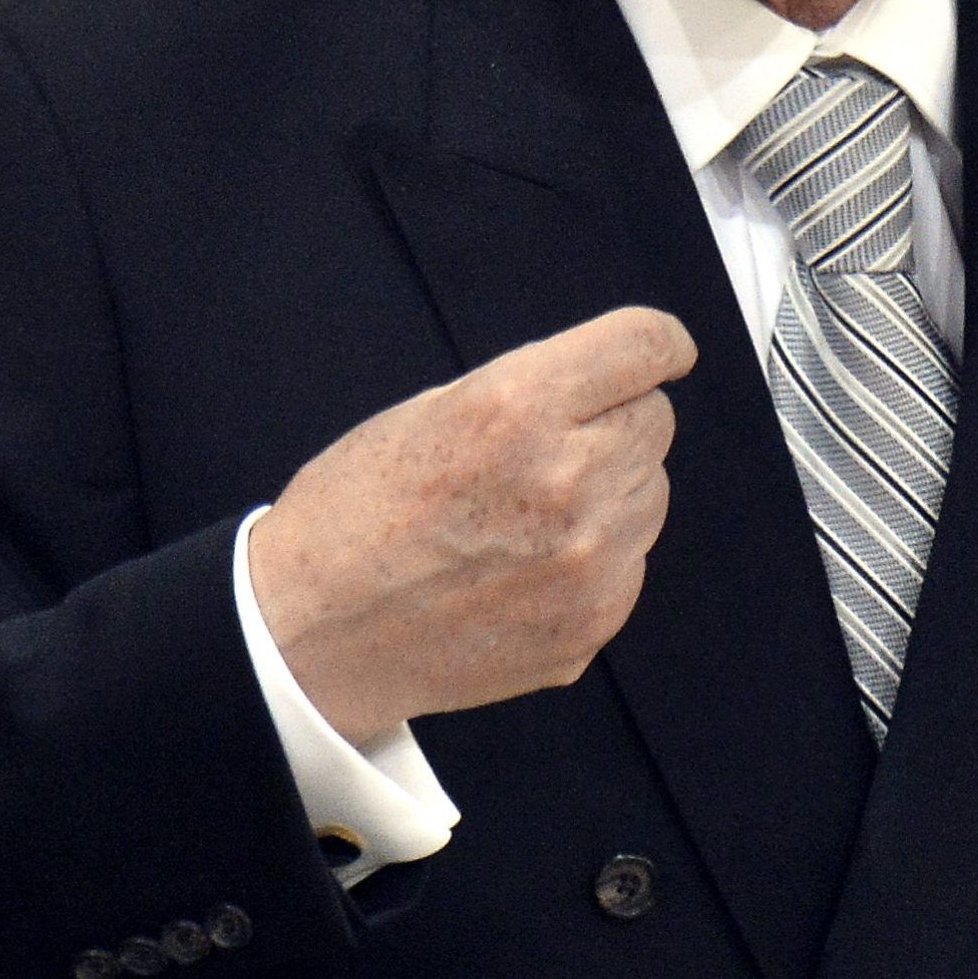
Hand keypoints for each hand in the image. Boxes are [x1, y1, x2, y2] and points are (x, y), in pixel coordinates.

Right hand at [248, 306, 695, 740]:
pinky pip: (630, 562)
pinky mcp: (592, 622)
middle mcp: (569, 480)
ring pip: (650, 492)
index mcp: (519, 408)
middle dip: (612, 423)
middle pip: (653, 420)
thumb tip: (621, 386)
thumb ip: (535, 391)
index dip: (659, 344)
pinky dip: (596, 558)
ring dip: (611, 490)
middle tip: (546, 450)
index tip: (664, 351)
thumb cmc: (357, 512)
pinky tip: (523, 568)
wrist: (313, 633)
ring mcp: (588, 561)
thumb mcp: (434, 410)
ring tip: (525, 515)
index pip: (642, 346)